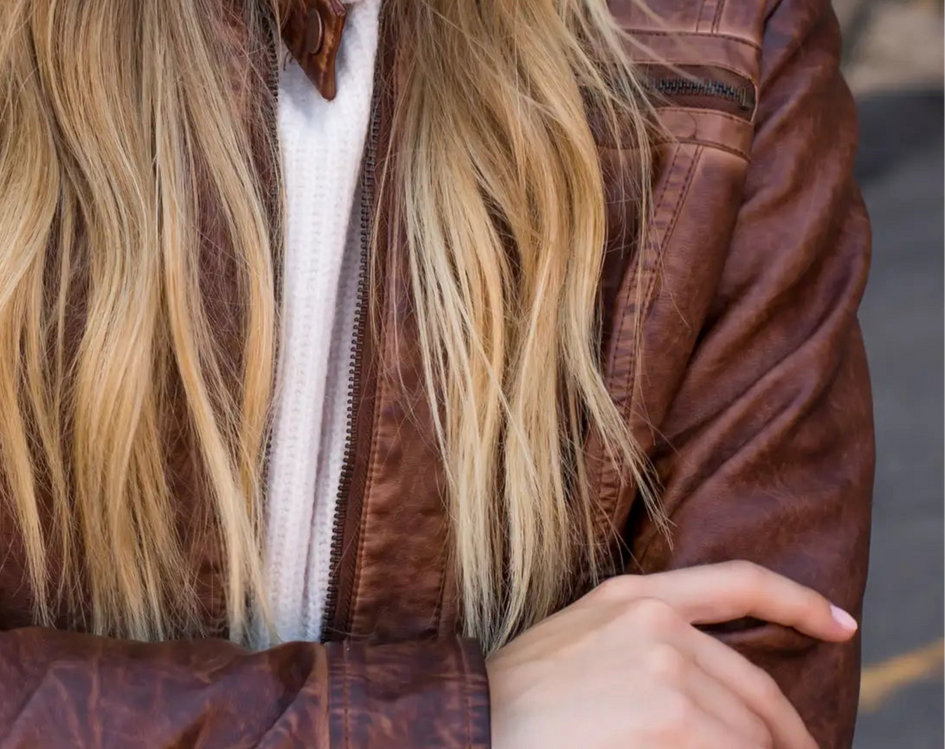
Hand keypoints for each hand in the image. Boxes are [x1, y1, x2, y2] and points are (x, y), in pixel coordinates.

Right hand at [486, 561, 856, 748]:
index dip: (799, 602)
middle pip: (758, 689)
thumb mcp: (586, 647)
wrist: (473, 724)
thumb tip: (716, 693)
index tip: (842, 623)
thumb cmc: (522, 702)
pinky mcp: (668, 719)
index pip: (738, 582)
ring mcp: (665, 670)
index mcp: (635, 595)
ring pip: (752, 735)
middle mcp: (656, 622)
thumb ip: (651, 648)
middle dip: (787, 739)